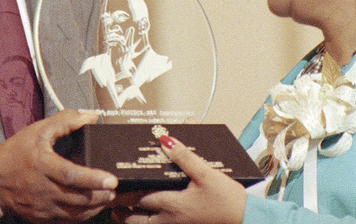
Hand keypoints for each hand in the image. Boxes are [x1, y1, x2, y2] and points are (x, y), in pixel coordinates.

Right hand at [0, 109, 117, 222]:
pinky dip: (81, 216)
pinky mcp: (41, 218)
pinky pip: (66, 221)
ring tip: (107, 197)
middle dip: (100, 195)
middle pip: (78, 198)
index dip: (93, 178)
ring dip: (94, 207)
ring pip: (75, 213)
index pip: (72, 175)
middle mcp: (43, 189)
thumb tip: (91, 116)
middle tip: (115, 189)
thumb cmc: (17, 152)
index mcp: (43, 166)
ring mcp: (42, 207)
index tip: (112, 179)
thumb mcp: (39, 130)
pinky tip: (91, 207)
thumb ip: (65, 121)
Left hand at [116, 136, 245, 223]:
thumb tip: (165, 139)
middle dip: (121, 210)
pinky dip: (147, 223)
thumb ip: (185, 157)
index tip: (112, 183)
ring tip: (121, 211)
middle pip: (136, 219)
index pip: (140, 197)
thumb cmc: (227, 198)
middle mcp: (170, 220)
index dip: (124, 191)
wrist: (245, 219)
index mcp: (173, 204)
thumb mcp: (207, 173)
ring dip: (131, 220)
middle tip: (110, 201)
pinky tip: (146, 216)